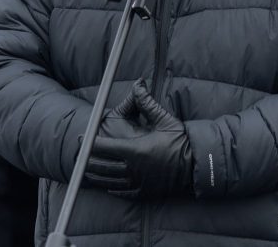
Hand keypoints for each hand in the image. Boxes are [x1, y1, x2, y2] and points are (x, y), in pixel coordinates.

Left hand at [85, 79, 193, 198]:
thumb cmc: (181, 141)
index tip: (82, 139)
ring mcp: (138, 183)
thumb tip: (138, 84)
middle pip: (102, 166)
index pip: (104, 148)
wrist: (197, 165)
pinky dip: (111, 188)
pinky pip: (121, 192)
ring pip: (109, 181)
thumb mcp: (165, 120)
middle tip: (79, 155)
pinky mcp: (144, 193)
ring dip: (96, 176)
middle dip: (88, 160)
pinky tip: (106, 184)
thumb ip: (147, 103)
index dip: (89, 143)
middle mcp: (134, 169)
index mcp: (136, 150)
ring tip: (87, 170)